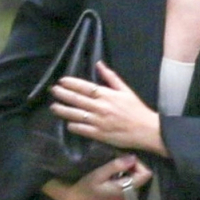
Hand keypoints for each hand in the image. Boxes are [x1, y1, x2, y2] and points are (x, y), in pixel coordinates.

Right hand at [41, 154, 151, 199]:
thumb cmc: (86, 188)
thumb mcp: (99, 174)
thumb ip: (116, 166)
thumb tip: (133, 157)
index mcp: (126, 189)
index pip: (146, 174)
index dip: (139, 163)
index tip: (125, 158)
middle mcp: (130, 195)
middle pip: (142, 176)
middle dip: (132, 165)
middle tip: (118, 159)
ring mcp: (126, 197)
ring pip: (135, 178)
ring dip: (127, 170)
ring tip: (114, 164)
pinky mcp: (121, 197)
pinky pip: (129, 182)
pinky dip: (124, 175)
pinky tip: (112, 172)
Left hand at [50, 62, 169, 156]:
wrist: (147, 130)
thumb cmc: (137, 109)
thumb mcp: (126, 90)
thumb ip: (111, 77)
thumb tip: (99, 64)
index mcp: (107, 95)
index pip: (85, 87)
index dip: (72, 83)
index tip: (62, 81)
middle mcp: (101, 107)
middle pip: (77, 99)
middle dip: (63, 94)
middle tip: (53, 90)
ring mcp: (99, 122)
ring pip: (76, 115)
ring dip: (63, 110)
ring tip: (54, 106)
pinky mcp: (99, 135)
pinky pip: (82, 129)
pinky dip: (74, 126)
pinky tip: (67, 123)